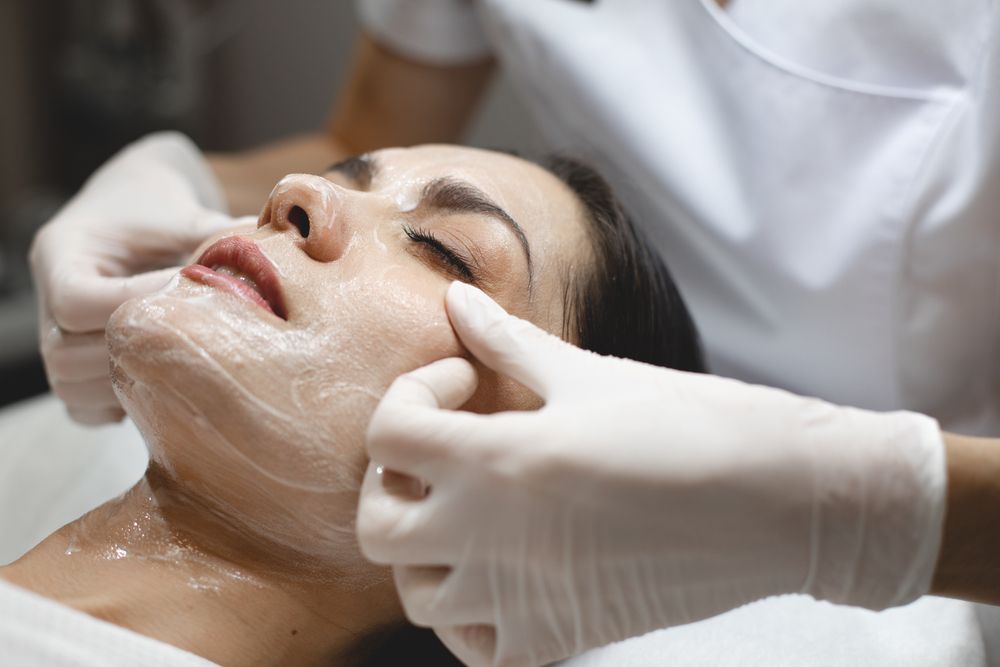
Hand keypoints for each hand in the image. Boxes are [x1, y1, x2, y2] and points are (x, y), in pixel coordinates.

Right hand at [30, 132, 237, 423]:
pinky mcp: (73, 371)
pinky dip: (124, 404)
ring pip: (73, 387)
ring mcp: (52, 339)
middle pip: (68, 355)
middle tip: (201, 344)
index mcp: (59, 253)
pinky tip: (169, 383)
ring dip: (133, 383)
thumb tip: (275, 248)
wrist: (133, 213)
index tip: (193, 301)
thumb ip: (214, 234)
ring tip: (189, 365)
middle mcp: (44, 299)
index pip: (76, 301)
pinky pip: (85, 408)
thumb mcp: (181, 212)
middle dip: (138, 354)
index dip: (135, 309)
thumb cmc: (157, 209)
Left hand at [358, 281, 946, 666]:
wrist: (785, 503)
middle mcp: (493, 538)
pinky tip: (502, 570)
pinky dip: (470, 615)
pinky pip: (475, 647)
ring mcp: (522, 600)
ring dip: (424, 548)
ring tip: (471, 509)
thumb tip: (459, 301)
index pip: (386, 433)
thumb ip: (509, 342)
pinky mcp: (562, 640)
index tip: (464, 382)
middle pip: (376, 524)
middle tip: (442, 449)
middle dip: (393, 479)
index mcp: (499, 459)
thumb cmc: (696, 425)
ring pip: (415, 593)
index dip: (410, 394)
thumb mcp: (592, 374)